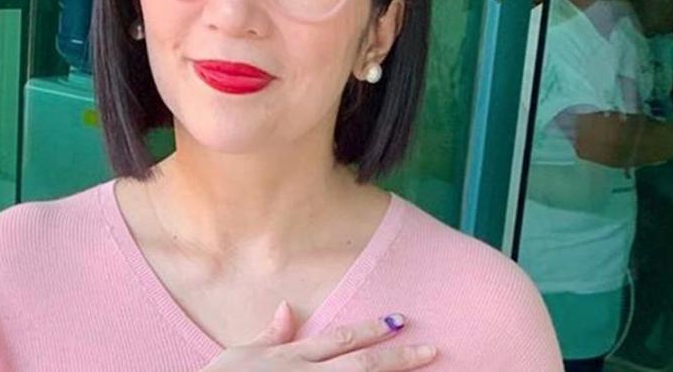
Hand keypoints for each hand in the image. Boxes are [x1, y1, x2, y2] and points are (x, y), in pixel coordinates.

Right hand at [201, 302, 437, 370]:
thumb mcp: (241, 355)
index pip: (341, 340)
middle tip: (431, 350)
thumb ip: (270, 334)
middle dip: (398, 359)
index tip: (400, 321)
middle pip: (361, 367)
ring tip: (423, 370)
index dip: (372, 329)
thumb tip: (287, 306)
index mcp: (293, 358)